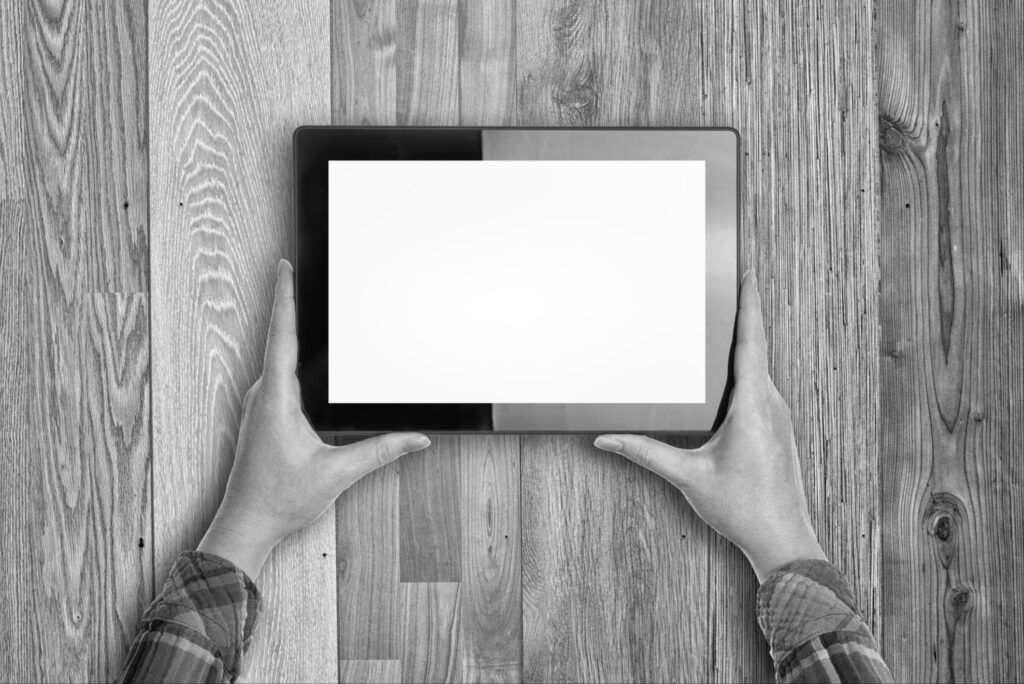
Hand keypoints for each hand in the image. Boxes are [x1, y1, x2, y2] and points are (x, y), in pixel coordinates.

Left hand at [197, 259, 430, 578]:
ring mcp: (260, 406)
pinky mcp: (264, 418)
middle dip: (290, 303)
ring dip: (290, 333)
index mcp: (276, 399)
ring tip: (302, 304)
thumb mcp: (337, 472)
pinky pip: (279, 378)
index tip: (284, 266)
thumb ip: (381, 451)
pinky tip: (304, 359)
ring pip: (278, 360)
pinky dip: (291, 359)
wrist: (245, 526)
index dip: (284, 297)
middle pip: (279, 339)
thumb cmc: (279, 500)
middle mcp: (263, 396)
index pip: (281, 336)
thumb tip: (416, 438)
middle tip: (298, 271)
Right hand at [594, 272, 825, 581]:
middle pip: (757, 348)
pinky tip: (731, 374)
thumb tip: (607, 440)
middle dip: (744, 314)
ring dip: (746, 344)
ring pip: (760, 368)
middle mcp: (772, 405)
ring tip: (728, 320)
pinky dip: (747, 370)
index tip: (748, 275)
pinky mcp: (778, 429)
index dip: (749, 305)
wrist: (783, 541)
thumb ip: (645, 452)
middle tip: (732, 283)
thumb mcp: (688, 476)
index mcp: (754, 407)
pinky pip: (762, 388)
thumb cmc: (744, 509)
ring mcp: (779, 417)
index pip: (751, 342)